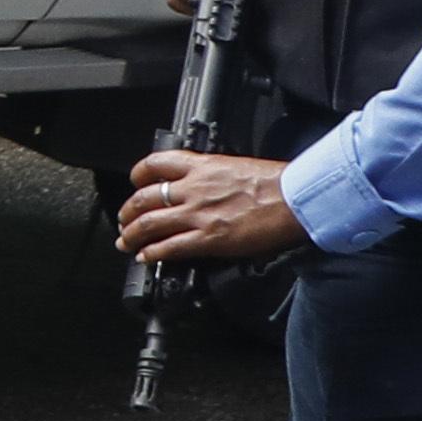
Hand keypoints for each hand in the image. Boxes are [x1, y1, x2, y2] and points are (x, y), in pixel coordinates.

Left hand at [114, 149, 304, 266]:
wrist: (297, 198)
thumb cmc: (277, 183)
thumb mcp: (236, 167)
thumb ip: (212, 175)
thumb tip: (202, 184)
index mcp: (202, 166)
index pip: (156, 163)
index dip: (138, 175)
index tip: (136, 183)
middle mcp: (194, 188)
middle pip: (144, 198)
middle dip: (127, 212)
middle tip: (124, 221)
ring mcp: (198, 214)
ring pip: (149, 223)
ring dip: (132, 235)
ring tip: (126, 242)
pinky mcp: (209, 238)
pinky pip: (170, 247)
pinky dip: (152, 253)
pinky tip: (146, 257)